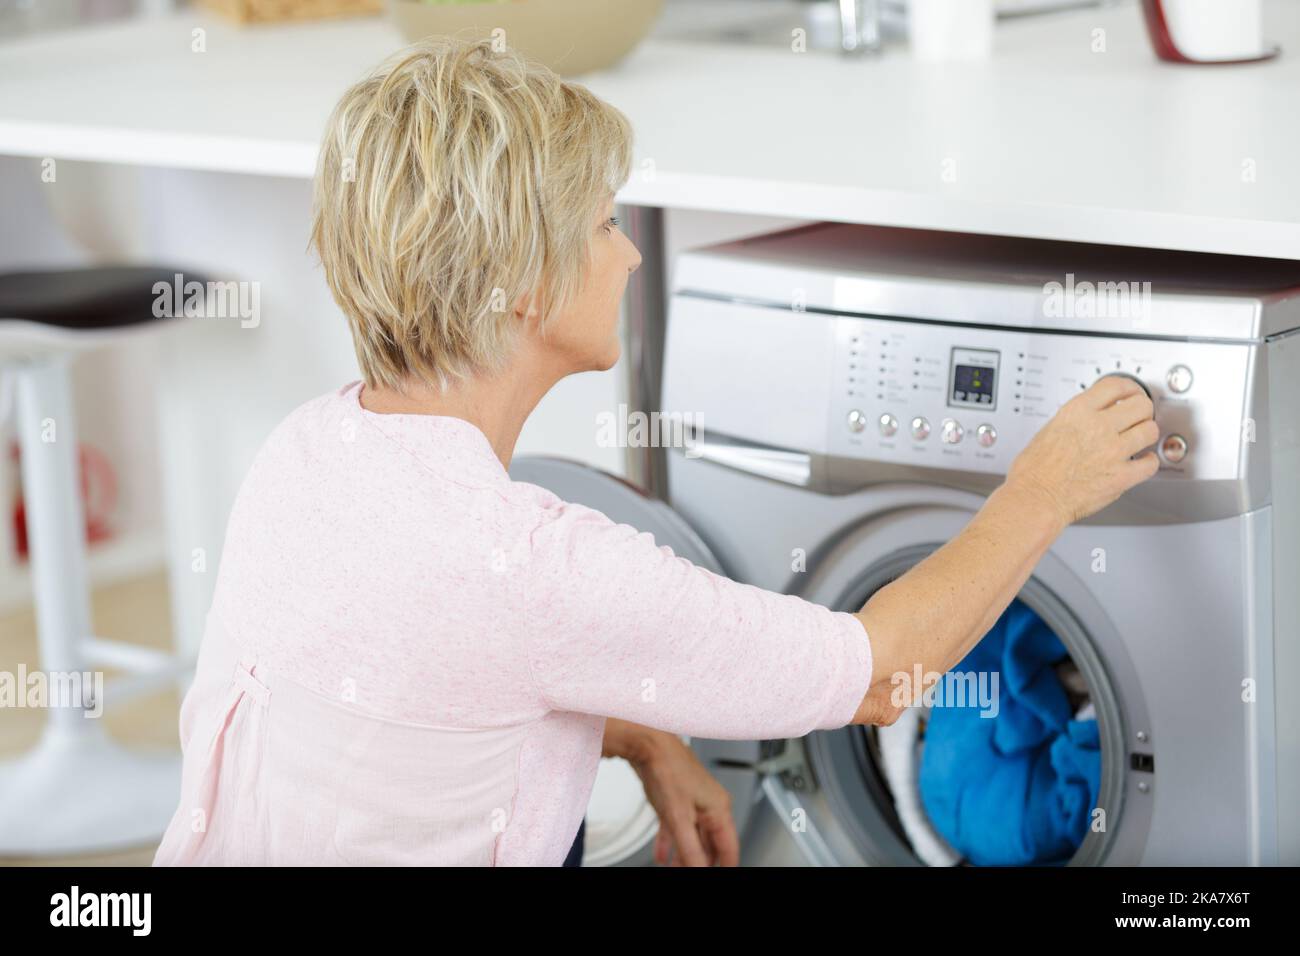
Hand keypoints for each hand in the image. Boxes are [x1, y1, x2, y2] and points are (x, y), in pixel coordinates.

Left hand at [606, 720, 739, 865]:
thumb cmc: (668, 769)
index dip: (724, 867)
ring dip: (684, 856)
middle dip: (700, 863)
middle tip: (688, 872)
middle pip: (710, 845)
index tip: (718, 876)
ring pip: (693, 837)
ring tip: (674, 869)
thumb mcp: (679, 818)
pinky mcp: (676, 799)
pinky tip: (662, 855)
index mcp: (719, 809)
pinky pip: (677, 827)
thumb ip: (690, 849)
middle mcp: (709, 805)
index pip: (729, 848)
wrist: (647, 743)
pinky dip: (671, 843)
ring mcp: (693, 802)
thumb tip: (698, 869)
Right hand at [1006, 375, 1159, 527]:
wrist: (1035, 498)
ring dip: (1146, 434)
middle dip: (1142, 410)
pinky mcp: (1121, 476)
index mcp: (1078, 412)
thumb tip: (1090, 417)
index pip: (1116, 386)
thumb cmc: (1034, 471)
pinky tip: (1142, 462)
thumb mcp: (1049, 429)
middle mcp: (1098, 427)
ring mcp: (1113, 451)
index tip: (1132, 392)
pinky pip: (1150, 464)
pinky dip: (1149, 462)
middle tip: (1139, 416)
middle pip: (1141, 405)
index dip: (1129, 388)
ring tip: (1140, 439)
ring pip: (1149, 431)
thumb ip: (1075, 419)